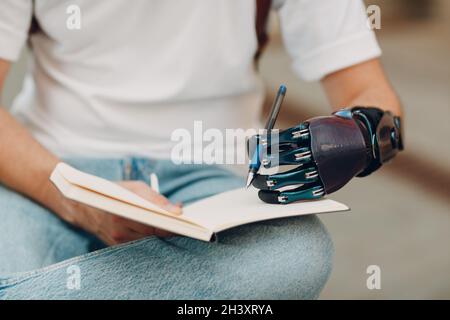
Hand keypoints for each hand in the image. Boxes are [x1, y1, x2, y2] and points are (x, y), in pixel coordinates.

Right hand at [63, 181, 181, 244]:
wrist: (85, 206)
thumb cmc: (113, 191)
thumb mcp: (134, 187)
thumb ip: (156, 198)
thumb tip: (177, 209)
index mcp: (121, 214)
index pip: (153, 224)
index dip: (171, 224)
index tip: (184, 220)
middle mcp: (118, 231)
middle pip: (153, 234)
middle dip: (169, 227)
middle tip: (184, 221)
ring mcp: (117, 241)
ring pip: (148, 240)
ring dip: (161, 232)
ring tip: (174, 223)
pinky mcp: (118, 247)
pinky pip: (140, 243)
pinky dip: (150, 236)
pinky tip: (159, 228)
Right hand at [248, 107, 402, 203]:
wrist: (361, 138)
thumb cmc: (338, 163)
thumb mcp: (328, 179)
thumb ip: (306, 186)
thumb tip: (274, 191)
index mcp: (325, 183)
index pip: (295, 194)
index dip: (276, 196)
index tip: (262, 196)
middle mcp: (321, 166)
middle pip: (289, 177)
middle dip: (268, 180)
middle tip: (255, 180)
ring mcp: (316, 146)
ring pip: (287, 157)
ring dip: (269, 160)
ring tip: (259, 162)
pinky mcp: (312, 130)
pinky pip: (288, 136)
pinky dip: (274, 141)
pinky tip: (265, 143)